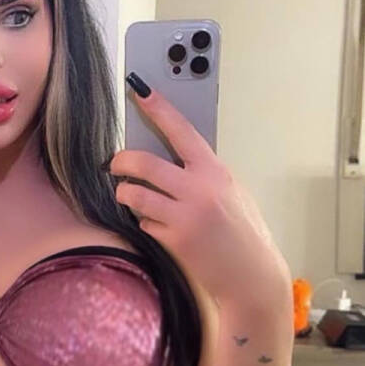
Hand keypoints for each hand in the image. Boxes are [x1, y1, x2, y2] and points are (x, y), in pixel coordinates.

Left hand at [109, 76, 290, 304]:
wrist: (251, 275)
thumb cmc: (243, 233)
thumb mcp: (231, 193)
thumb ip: (203, 175)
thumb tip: (172, 160)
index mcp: (215, 171)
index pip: (181, 131)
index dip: (158, 108)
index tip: (140, 90)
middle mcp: (199, 189)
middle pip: (144, 163)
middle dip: (121, 162)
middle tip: (115, 164)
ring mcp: (185, 216)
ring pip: (134, 194)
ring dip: (124, 194)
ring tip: (128, 196)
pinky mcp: (174, 240)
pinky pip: (143, 222)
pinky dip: (144, 222)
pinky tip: (156, 226)